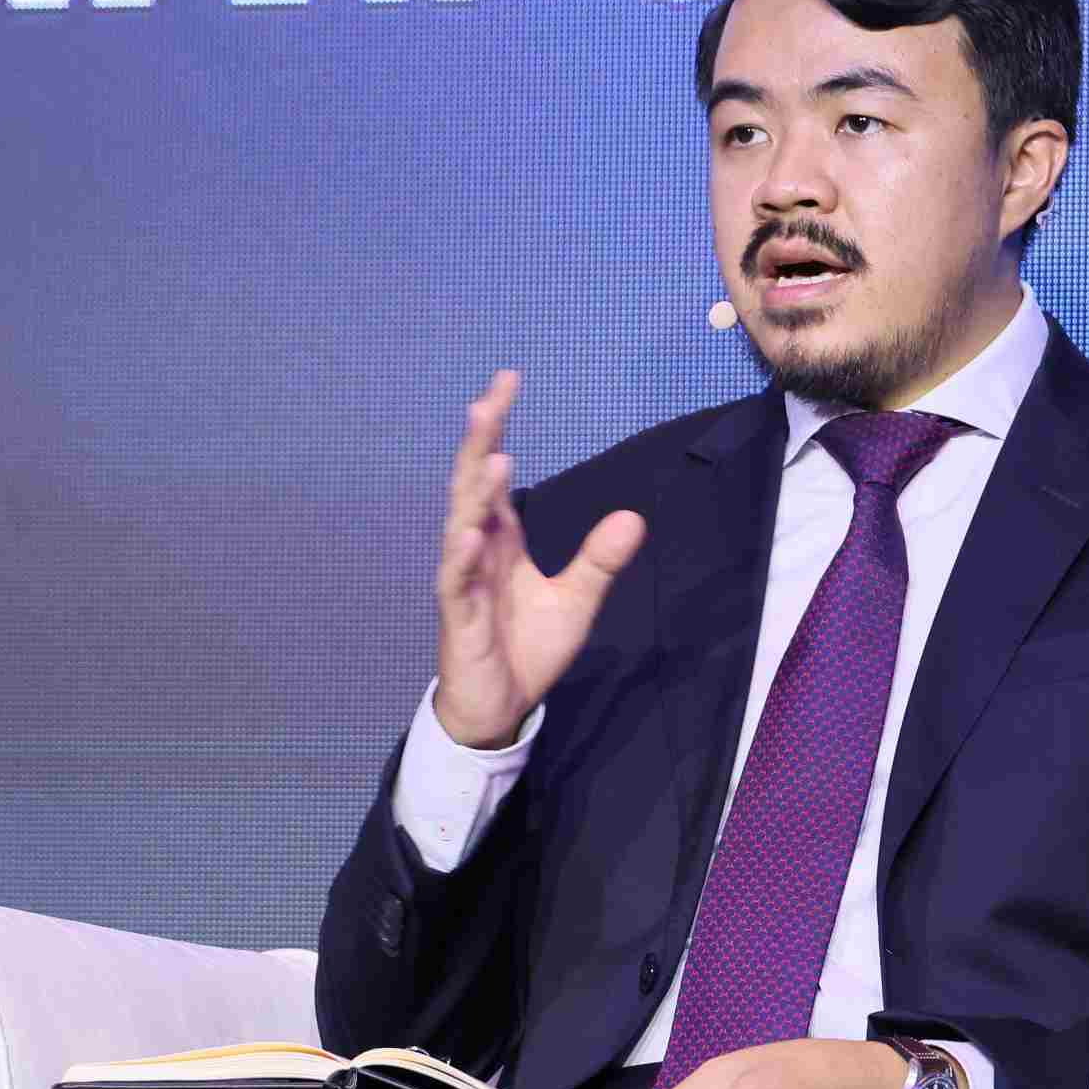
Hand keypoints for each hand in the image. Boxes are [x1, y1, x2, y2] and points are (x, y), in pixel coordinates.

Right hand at [431, 371, 645, 749]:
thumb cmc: (527, 647)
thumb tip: (633, 518)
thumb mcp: (577, 599)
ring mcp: (462, 582)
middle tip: (487, 400)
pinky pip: (455, 584)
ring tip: (492, 456)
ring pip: (460, 527)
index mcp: (500, 539)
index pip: (493, 474)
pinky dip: (461, 559)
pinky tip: (469, 535)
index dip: (496, 429)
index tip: (506, 382)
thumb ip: (599, 559)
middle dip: (479, 442)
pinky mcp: (458, 619)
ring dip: (474, 494)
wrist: (501, 706)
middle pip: (471, 485)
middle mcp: (476, 551)